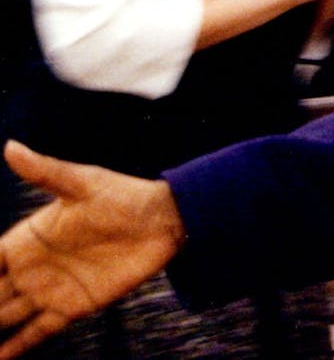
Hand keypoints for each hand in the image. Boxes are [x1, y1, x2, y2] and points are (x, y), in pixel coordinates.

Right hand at [0, 142, 183, 359]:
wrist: (164, 220)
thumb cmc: (122, 195)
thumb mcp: (80, 183)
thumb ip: (44, 172)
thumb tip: (10, 147)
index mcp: (28, 238)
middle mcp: (33, 267)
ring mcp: (52, 288)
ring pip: (8, 314)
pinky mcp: (75, 305)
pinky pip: (40, 329)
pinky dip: (20, 344)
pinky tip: (1, 356)